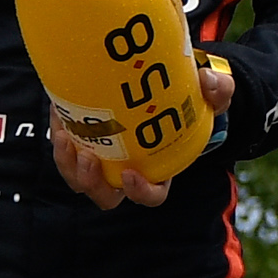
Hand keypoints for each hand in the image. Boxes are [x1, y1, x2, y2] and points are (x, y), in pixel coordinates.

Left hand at [47, 63, 232, 208]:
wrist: (164, 83)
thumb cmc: (191, 98)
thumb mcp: (212, 93)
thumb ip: (219, 89)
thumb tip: (211, 82)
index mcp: (159, 169)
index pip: (151, 195)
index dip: (140, 192)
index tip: (131, 174)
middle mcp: (126, 171)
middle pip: (105, 194)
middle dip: (91, 182)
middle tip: (87, 156)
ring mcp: (103, 158)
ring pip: (79, 177)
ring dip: (67, 164)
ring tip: (62, 136)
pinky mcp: (83, 139)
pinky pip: (66, 148)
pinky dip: (59, 134)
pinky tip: (58, 110)